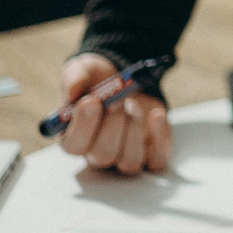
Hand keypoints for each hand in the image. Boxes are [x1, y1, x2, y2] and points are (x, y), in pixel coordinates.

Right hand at [56, 54, 170, 174]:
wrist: (126, 81)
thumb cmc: (97, 81)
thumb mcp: (83, 70)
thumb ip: (75, 78)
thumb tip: (72, 92)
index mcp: (74, 136)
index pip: (74, 145)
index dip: (83, 126)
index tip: (92, 100)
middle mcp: (97, 153)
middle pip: (103, 155)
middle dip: (112, 125)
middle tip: (116, 101)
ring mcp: (125, 155)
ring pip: (130, 161)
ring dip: (134, 129)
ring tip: (132, 105)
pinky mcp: (151, 152)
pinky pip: (157, 159)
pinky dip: (160, 137)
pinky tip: (156, 115)